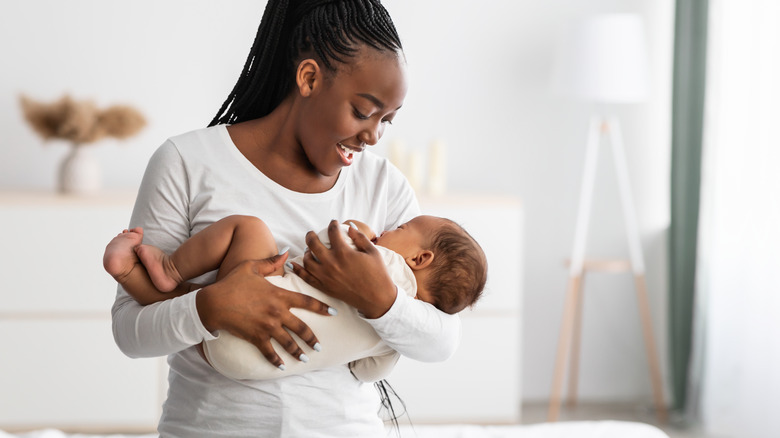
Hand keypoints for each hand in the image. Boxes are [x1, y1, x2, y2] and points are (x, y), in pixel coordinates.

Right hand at [196, 253, 332, 368]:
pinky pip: (269, 352)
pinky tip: (282, 367)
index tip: (334, 312)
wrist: (214, 302)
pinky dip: (276, 361)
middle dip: (312, 338)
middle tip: (319, 346)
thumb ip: (271, 262)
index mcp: (279, 295)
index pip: (306, 301)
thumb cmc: (232, 282)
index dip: (322, 307)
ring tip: (306, 358)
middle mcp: (277, 312)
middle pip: (301, 327)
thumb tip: (286, 252)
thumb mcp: (252, 267)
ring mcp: (267, 326)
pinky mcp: (256, 337)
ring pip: (288, 342)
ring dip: (298, 352)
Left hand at [292, 220, 396, 318]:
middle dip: (311, 235)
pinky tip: (294, 264)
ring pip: (307, 260)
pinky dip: (298, 270)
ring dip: (306, 252)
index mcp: (344, 253)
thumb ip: (360, 238)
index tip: (333, 223)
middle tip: (313, 233)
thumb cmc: (378, 274)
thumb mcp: (373, 252)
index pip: (333, 232)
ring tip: (309, 249)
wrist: (377, 298)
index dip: (332, 224)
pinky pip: (306, 277)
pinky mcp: (325, 287)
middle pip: (313, 244)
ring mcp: (326, 276)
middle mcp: (331, 263)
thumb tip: (350, 227)